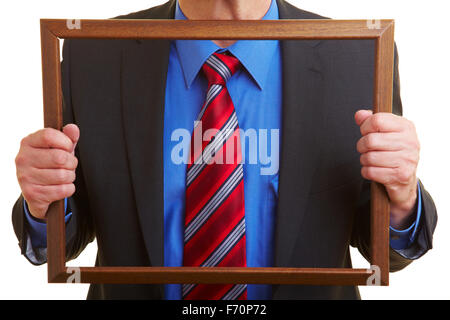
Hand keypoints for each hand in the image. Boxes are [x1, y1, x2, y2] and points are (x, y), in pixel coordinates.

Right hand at [15, 124, 79, 219]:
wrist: (37, 192)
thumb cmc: (50, 165)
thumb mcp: (59, 148)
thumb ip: (68, 138)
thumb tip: (73, 128)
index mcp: (28, 143)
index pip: (49, 136)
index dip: (65, 142)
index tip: (68, 148)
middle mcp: (23, 158)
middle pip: (60, 157)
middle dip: (72, 163)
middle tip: (69, 165)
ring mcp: (25, 177)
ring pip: (63, 175)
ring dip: (70, 177)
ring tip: (64, 176)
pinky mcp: (32, 194)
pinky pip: (63, 190)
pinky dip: (68, 189)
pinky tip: (61, 187)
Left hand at [355, 110, 419, 228]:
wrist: (404, 179)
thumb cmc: (393, 151)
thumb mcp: (385, 132)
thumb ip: (371, 121)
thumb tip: (359, 115)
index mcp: (406, 127)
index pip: (377, 120)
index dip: (365, 127)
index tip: (366, 132)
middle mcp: (410, 142)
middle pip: (370, 140)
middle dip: (362, 145)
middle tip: (365, 149)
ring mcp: (407, 159)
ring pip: (369, 157)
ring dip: (364, 160)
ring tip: (371, 160)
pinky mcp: (400, 175)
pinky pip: (370, 172)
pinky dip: (366, 172)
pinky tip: (374, 170)